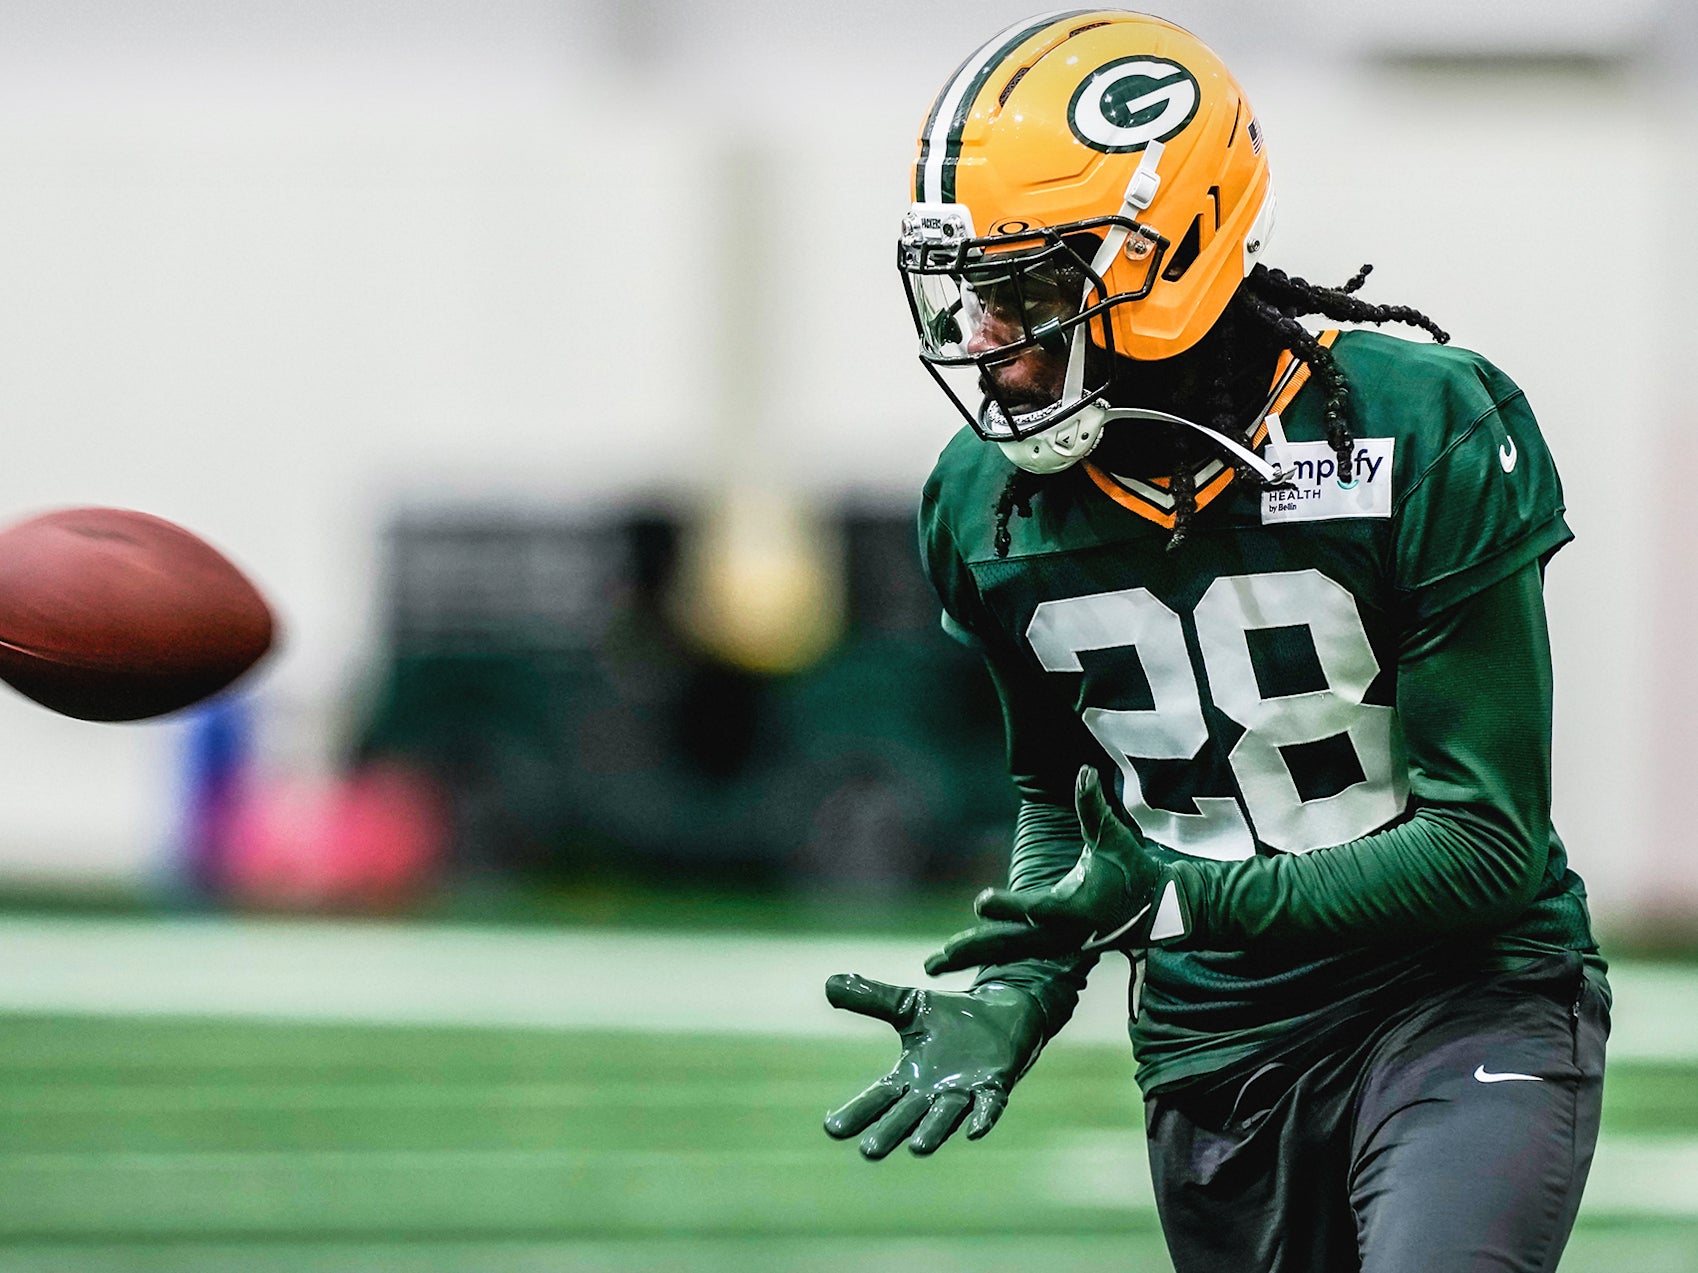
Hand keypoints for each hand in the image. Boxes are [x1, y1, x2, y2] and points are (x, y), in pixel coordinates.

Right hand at [822, 973, 1042, 1158]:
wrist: (1000, 1011)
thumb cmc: (953, 1017)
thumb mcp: (908, 1005)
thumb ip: (871, 999)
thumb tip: (828, 984)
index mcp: (911, 1076)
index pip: (879, 1096)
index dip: (858, 1111)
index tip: (832, 1128)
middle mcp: (935, 1091)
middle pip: (907, 1115)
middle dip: (890, 1132)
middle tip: (869, 1151)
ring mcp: (966, 1091)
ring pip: (946, 1116)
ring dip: (933, 1131)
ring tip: (917, 1148)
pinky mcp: (996, 1084)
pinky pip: (989, 1105)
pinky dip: (983, 1116)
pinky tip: (976, 1129)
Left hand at [924, 765, 1190, 974]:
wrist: (1155, 910)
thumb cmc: (1133, 871)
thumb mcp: (1115, 840)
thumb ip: (1094, 809)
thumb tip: (1084, 771)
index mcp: (1074, 909)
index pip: (1036, 908)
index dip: (1009, 905)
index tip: (981, 901)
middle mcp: (1061, 934)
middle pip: (1011, 944)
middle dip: (976, 948)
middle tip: (941, 956)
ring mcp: (1054, 946)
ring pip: (1006, 954)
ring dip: (972, 957)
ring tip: (932, 965)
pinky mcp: (1050, 949)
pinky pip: (1012, 956)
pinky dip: (985, 959)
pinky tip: (956, 962)